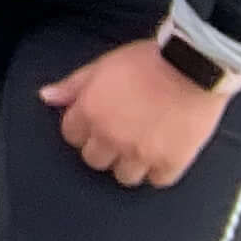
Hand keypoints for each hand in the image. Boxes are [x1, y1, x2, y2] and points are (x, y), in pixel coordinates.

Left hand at [39, 39, 237, 188]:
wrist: (194, 65)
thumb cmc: (148, 60)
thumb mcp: (102, 65)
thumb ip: (73, 85)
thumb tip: (46, 97)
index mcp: (90, 112)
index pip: (71, 135)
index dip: (84, 128)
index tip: (98, 122)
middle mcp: (111, 137)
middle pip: (94, 160)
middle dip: (104, 148)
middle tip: (121, 134)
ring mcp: (141, 153)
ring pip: (124, 176)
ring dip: (130, 163)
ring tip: (142, 146)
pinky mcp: (171, 162)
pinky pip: (157, 180)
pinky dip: (160, 170)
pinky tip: (163, 153)